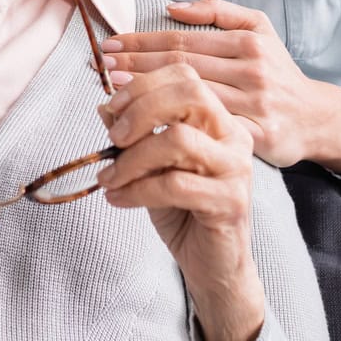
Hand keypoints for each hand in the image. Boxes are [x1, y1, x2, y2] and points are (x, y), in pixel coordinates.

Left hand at [96, 56, 265, 340]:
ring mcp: (236, 168)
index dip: (141, 86)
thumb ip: (134, 133)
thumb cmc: (182, 209)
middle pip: (188, 93)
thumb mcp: (150, 165)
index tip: (111, 109)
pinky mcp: (230, 202)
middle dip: (140, 108)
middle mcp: (232, 136)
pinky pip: (175, 184)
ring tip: (109, 178)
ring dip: (131, 158)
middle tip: (113, 138)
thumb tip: (104, 105)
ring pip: (177, 138)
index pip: (184, 76)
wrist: (211, 264)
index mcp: (217, 118)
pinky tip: (118, 199)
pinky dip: (137, 190)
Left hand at [102, 0, 340, 172]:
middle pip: (182, 67)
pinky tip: (148, 132)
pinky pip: (210, 134)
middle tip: (104, 64)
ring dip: (148, 97)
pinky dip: (174, 132)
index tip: (113, 43)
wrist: (316, 118)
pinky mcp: (257, 137)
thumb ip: (220, 12)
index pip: (184, 40)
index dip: (144, 42)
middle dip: (137, 64)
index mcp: (248, 42)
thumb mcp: (261, 30)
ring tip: (114, 94)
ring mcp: (255, 105)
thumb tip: (174, 7)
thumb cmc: (279, 73)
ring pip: (190, 100)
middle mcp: (251, 71)